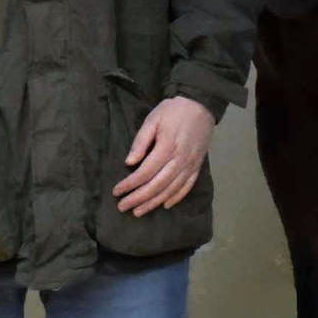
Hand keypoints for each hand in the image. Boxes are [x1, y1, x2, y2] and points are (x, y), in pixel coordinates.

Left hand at [113, 96, 214, 216]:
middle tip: (123, 207)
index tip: (116, 191)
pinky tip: (165, 205)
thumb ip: (141, 141)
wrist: (201, 105)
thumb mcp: (152, 119)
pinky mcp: (198, 166)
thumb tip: (129, 162)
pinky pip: (187, 187)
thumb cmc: (173, 110)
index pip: (145, 173)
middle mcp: (179, 160)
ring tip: (138, 212)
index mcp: (166, 147)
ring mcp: (190, 165)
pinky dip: (176, 198)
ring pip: (170, 190)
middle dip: (138, 198)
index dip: (130, 184)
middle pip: (156, 185)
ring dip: (153, 203)